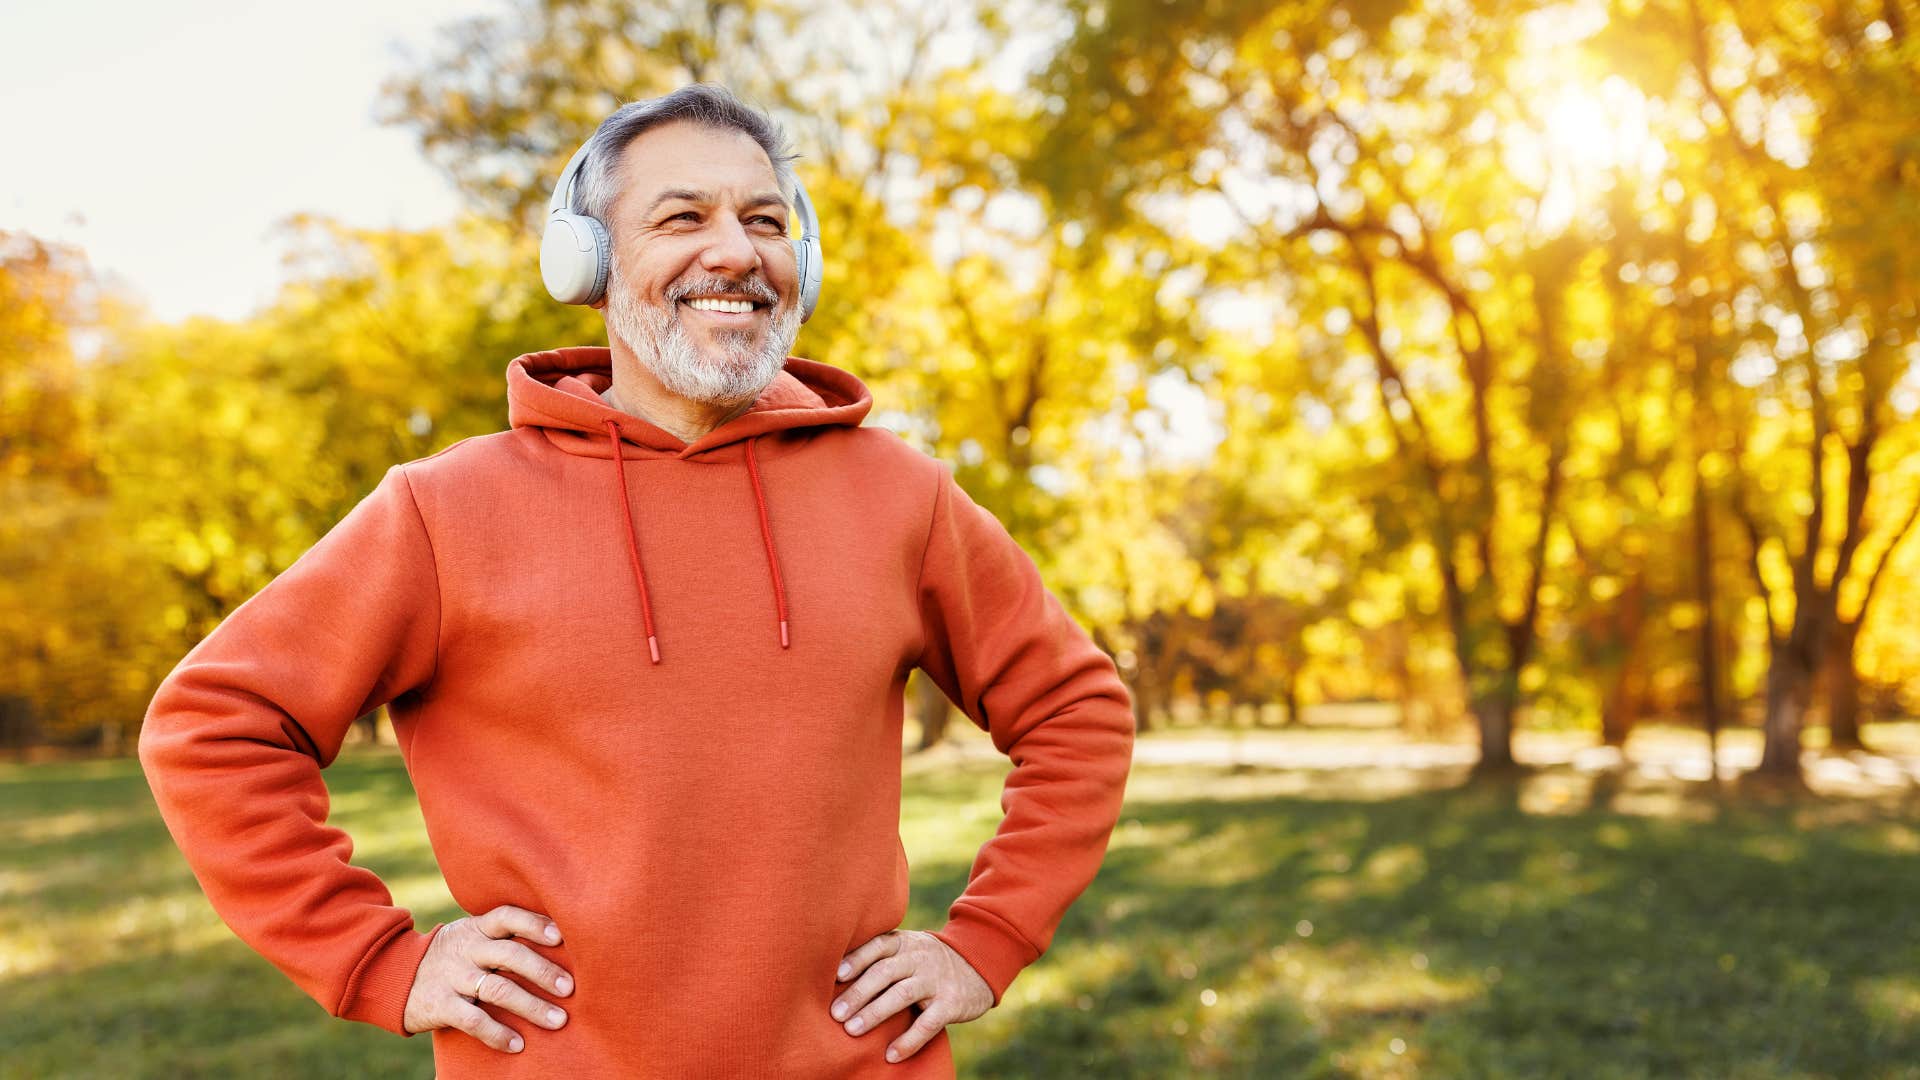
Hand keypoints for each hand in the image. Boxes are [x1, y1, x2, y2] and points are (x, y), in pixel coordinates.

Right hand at [402, 904, 574, 1052]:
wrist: (394, 976)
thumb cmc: (451, 956)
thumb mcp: (471, 936)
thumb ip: (503, 937)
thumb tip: (559, 941)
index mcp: (477, 928)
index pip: (508, 917)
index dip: (534, 924)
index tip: (561, 937)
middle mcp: (467, 949)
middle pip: (510, 954)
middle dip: (543, 971)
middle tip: (570, 988)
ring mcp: (453, 977)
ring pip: (498, 989)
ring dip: (532, 1006)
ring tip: (558, 1021)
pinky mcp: (440, 1005)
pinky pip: (474, 1020)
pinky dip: (497, 1034)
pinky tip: (518, 1045)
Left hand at [831, 929, 993, 1062]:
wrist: (978, 965)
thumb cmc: (928, 962)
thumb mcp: (908, 949)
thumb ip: (881, 957)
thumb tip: (834, 977)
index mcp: (905, 943)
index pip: (878, 946)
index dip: (857, 959)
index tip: (836, 976)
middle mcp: (920, 958)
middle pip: (885, 972)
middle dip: (858, 993)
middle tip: (835, 1013)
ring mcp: (936, 980)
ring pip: (902, 995)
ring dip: (875, 1013)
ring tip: (852, 1030)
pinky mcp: (951, 1003)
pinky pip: (928, 1023)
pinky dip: (909, 1040)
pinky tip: (891, 1055)